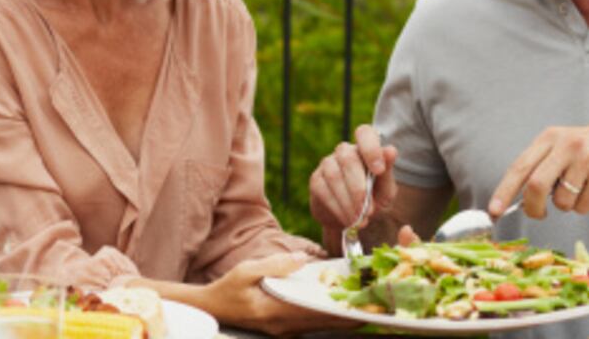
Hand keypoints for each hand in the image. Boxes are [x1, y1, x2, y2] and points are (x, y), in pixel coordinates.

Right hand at [200, 253, 359, 335]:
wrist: (212, 308)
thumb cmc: (228, 289)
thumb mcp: (245, 271)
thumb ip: (274, 265)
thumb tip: (301, 258)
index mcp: (276, 312)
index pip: (317, 313)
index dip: (342, 310)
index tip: (364, 306)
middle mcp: (284, 325)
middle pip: (325, 322)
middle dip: (349, 315)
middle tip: (376, 306)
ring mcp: (285, 329)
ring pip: (321, 324)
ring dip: (341, 315)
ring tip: (366, 305)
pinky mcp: (285, 327)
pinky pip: (312, 322)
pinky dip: (328, 315)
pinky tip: (341, 305)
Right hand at [308, 124, 397, 246]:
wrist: (353, 218)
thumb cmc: (374, 198)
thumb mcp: (385, 189)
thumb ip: (388, 172)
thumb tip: (391, 150)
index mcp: (365, 147)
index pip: (364, 133)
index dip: (371, 149)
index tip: (379, 171)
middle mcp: (345, 151)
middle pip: (347, 157)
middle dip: (358, 186)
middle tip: (368, 210)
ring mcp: (328, 163)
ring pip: (334, 175)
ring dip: (348, 201)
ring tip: (359, 219)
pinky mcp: (316, 179)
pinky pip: (323, 190)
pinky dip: (337, 207)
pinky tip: (347, 219)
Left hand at [488, 125, 588, 218]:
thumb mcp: (565, 146)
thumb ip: (542, 166)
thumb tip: (516, 197)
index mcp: (550, 137)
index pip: (519, 167)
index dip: (504, 191)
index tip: (494, 211)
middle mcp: (566, 144)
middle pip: (535, 186)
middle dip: (533, 208)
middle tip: (539, 214)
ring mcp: (586, 158)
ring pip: (561, 201)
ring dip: (568, 205)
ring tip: (580, 189)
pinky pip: (584, 206)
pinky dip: (586, 206)